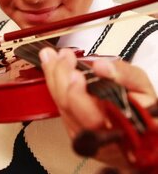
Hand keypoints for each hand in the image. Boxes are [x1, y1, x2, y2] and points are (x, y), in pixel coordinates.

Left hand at [39, 47, 156, 138]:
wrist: (138, 132)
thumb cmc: (143, 111)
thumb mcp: (143, 87)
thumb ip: (125, 75)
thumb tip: (101, 66)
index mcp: (118, 130)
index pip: (92, 118)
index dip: (79, 96)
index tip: (75, 73)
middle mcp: (97, 137)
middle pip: (71, 110)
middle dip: (62, 79)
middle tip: (62, 57)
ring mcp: (83, 134)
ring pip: (62, 106)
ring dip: (54, 78)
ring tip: (51, 57)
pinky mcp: (74, 127)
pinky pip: (60, 105)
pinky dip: (54, 84)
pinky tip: (52, 67)